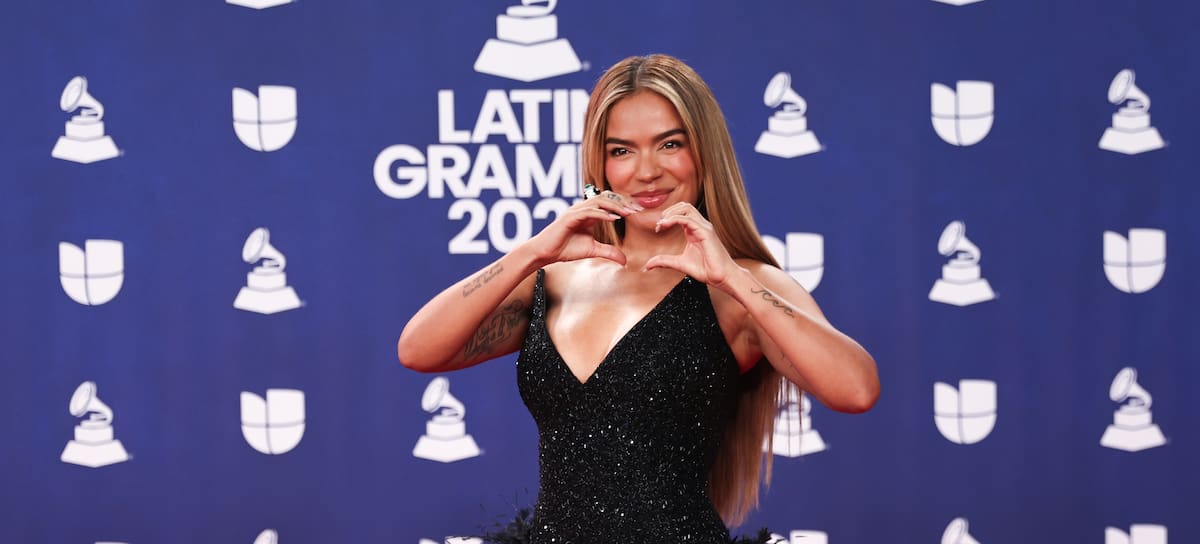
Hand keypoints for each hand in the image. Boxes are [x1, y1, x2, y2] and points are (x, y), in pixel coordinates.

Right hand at [525, 190, 641, 265]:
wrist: (545, 253)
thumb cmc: (565, 249)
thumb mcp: (592, 250)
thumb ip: (608, 252)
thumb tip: (625, 260)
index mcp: (588, 213)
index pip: (609, 202)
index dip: (624, 204)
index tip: (639, 211)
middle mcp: (582, 208)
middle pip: (606, 198)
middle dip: (623, 202)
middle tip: (638, 209)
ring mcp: (575, 211)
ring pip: (599, 202)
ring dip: (615, 206)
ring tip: (628, 212)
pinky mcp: (570, 218)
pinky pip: (589, 212)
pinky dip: (602, 214)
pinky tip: (614, 219)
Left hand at [644, 202, 738, 285]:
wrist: (721, 277)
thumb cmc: (706, 269)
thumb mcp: (679, 264)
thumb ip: (664, 262)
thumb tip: (646, 266)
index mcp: (695, 230)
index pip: (681, 213)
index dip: (667, 217)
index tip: (658, 228)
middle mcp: (700, 225)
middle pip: (684, 206)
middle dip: (668, 211)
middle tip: (659, 224)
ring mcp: (704, 227)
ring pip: (686, 208)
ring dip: (671, 213)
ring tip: (661, 224)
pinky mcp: (706, 232)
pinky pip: (688, 219)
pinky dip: (675, 219)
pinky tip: (665, 225)